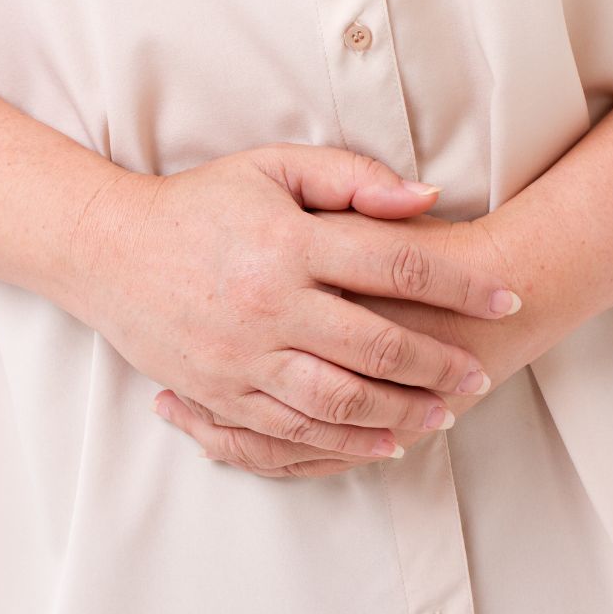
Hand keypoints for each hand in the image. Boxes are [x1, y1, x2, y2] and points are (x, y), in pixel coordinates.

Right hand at [74, 141, 520, 461]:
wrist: (108, 252)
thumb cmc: (196, 204)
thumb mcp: (270, 169)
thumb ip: (349, 178)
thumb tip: (425, 199)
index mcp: (287, 244)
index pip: (396, 264)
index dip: (460, 286)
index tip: (504, 299)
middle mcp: (269, 305)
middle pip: (378, 346)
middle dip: (440, 365)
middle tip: (477, 376)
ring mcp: (241, 356)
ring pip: (340, 400)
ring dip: (401, 414)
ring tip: (441, 416)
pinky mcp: (219, 391)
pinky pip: (290, 430)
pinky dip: (343, 443)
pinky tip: (381, 445)